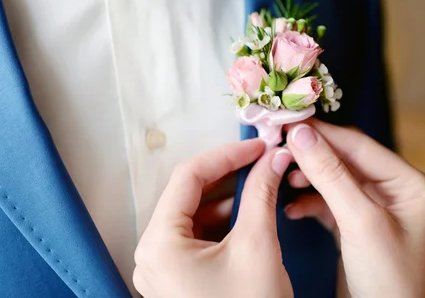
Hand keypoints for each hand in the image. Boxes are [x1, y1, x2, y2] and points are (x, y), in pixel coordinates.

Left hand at [133, 139, 294, 297]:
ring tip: (258, 183)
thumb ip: (261, 194)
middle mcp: (150, 253)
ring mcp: (160, 268)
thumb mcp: (257, 246)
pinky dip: (220, 221)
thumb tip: (274, 158)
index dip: (226, 154)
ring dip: (225, 197)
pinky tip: (246, 213)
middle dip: (226, 176)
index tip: (258, 145)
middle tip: (261, 161)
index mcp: (159, 243)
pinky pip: (194, 237)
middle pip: (187, 195)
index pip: (188, 177)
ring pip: (192, 215)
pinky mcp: (175, 278)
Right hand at [284, 120, 424, 297]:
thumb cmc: (391, 281)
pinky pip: (328, 203)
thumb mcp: (360, 222)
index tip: (289, 123)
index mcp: (410, 184)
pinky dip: (308, 203)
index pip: (360, 145)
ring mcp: (374, 209)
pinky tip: (291, 208)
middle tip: (279, 145)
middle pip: (344, 160)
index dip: (322, 133)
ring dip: (307, 178)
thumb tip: (302, 135)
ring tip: (284, 177)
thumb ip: (331, 175)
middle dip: (311, 155)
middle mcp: (394, 192)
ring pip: (333, 180)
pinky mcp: (355, 226)